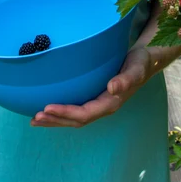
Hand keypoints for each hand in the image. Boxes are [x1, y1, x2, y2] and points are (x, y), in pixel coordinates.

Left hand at [30, 44, 154, 127]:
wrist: (145, 61)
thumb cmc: (140, 63)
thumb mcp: (136, 68)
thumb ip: (126, 79)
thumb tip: (112, 88)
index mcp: (111, 102)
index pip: (84, 113)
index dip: (65, 113)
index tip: (47, 108)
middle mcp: (103, 107)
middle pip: (76, 120)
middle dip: (55, 120)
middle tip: (34, 118)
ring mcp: (98, 104)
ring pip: (74, 118)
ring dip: (55, 120)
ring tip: (35, 120)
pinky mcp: (94, 98)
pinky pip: (75, 109)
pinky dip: (60, 113)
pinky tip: (48, 110)